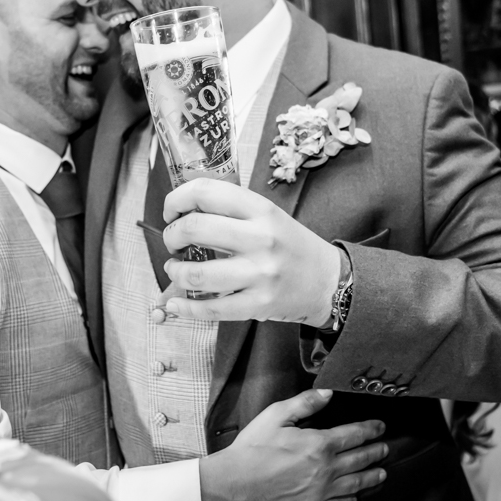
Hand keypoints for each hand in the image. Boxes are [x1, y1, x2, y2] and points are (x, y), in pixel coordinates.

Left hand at [160, 178, 340, 324]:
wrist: (328, 281)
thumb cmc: (290, 245)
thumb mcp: (269, 215)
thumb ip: (232, 209)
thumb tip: (183, 209)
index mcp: (261, 209)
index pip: (206, 192)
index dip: (177, 199)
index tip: (172, 211)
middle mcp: (261, 238)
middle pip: (194, 229)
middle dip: (172, 235)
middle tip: (173, 242)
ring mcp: (260, 274)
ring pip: (197, 273)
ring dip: (175, 272)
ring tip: (175, 269)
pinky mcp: (259, 304)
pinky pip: (210, 308)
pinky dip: (185, 306)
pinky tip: (175, 302)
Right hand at [199, 389, 386, 500]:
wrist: (235, 485)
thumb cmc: (253, 450)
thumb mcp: (276, 416)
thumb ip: (305, 403)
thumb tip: (328, 394)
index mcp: (319, 445)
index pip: (355, 435)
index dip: (371, 429)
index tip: (380, 427)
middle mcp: (326, 470)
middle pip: (361, 460)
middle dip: (376, 452)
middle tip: (385, 448)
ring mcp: (321, 493)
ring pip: (357, 485)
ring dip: (372, 477)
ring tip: (381, 473)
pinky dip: (353, 499)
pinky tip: (355, 495)